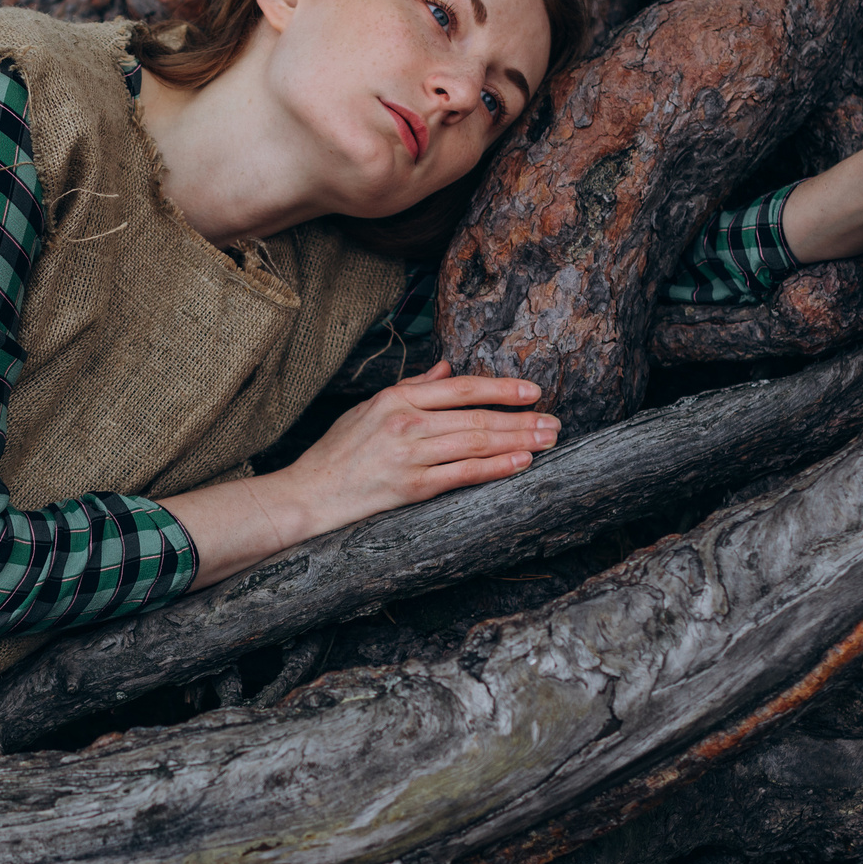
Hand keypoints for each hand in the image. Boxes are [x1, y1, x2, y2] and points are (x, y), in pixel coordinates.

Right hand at [276, 362, 556, 530]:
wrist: (308, 495)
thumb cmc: (336, 453)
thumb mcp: (368, 409)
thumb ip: (411, 387)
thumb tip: (446, 368)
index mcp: (396, 398)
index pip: (461, 388)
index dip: (501, 388)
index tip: (532, 392)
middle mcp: (405, 422)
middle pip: (476, 417)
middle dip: (521, 419)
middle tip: (554, 422)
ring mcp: (409, 455)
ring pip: (476, 443)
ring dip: (518, 441)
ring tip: (547, 440)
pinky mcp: (411, 487)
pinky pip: (463, 474)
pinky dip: (495, 468)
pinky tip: (520, 463)